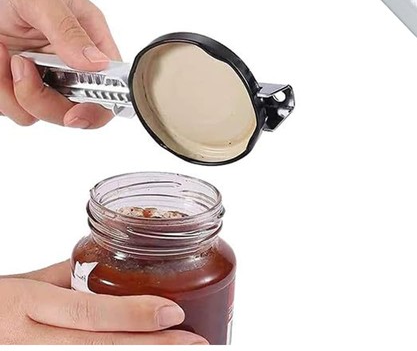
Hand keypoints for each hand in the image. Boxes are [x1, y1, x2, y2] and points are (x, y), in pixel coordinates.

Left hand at [0, 0, 120, 128]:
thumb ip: (68, 30)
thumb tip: (98, 62)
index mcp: (88, 34)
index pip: (110, 79)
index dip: (101, 103)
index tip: (77, 113)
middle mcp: (67, 59)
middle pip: (74, 106)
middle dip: (44, 99)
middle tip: (22, 71)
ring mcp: (40, 73)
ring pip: (36, 112)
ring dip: (11, 90)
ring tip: (2, 54)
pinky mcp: (12, 83)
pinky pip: (9, 107)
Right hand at [0, 261, 206, 344]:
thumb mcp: (26, 283)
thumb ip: (70, 277)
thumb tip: (115, 266)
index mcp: (27, 306)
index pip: (88, 313)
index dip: (134, 315)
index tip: (174, 312)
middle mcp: (27, 342)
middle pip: (98, 350)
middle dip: (152, 349)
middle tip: (196, 344)